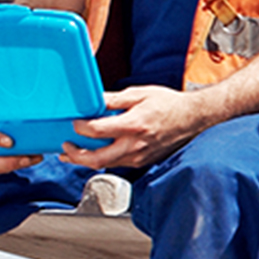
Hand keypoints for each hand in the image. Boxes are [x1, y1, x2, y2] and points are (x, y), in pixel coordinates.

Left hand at [61, 83, 210, 171]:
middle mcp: (135, 145)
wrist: (192, 118)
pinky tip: (96, 151)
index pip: (97, 131)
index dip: (80, 127)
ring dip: (86, 160)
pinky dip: (103, 159)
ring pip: (105, 165)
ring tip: (73, 152)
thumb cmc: (168, 104)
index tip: (74, 122)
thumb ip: (113, 99)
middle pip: (97, 159)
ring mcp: (139, 156)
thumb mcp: (139, 93)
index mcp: (133, 125)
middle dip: (76, 155)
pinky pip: (117, 163)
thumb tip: (93, 100)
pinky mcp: (143, 161)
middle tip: (65, 147)